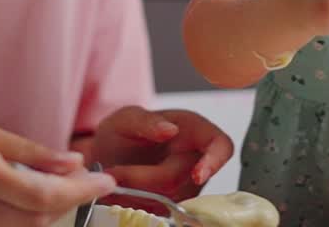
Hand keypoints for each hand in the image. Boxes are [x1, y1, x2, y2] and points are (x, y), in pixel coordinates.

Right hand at [0, 95, 114, 226]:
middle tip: (94, 183)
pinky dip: (20, 219)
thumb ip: (25, 149)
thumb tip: (72, 163)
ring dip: (47, 213)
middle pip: (32, 221)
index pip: (37, 194)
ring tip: (67, 186)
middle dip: (70, 204)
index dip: (79, 192)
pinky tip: (31, 196)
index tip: (106, 180)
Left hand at [93, 106, 233, 202]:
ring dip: (140, 192)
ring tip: (116, 177)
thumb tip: (170, 129)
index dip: (215, 161)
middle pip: (186, 178)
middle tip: (114, 173)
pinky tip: (123, 192)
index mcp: (192, 129)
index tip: (197, 175)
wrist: (107, 157)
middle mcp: (195, 158)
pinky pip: (162, 210)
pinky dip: (139, 204)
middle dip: (146, 178)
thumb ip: (146, 121)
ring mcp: (186, 185)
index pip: (221, 146)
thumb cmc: (123, 133)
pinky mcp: (174, 204)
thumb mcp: (127, 118)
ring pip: (173, 198)